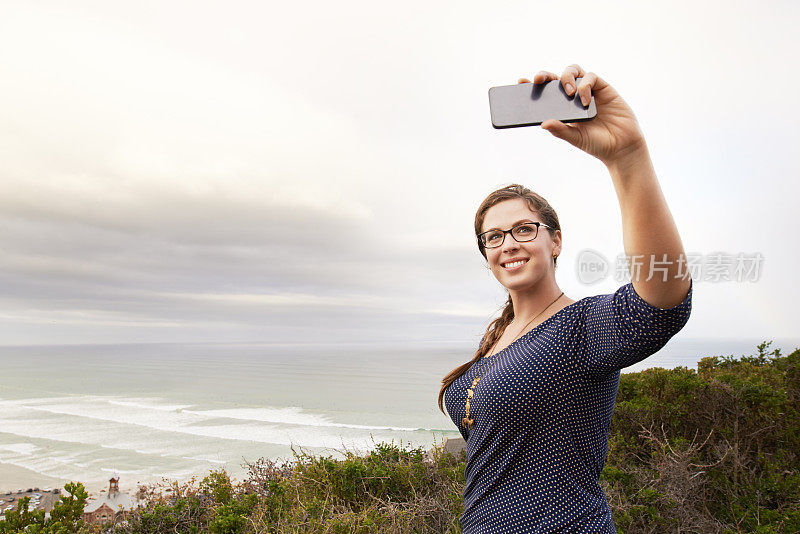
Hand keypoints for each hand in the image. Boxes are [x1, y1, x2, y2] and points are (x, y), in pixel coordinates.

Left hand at [519, 64, 646, 166]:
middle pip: (556, 77)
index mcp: (562, 108)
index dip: (533, 85)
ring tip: (567, 92)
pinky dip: (585, 86)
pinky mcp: (603, 88)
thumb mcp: (574, 138)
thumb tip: (543, 123)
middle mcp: (573, 96)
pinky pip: (591, 77)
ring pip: (573, 71)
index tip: (519, 82)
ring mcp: (588, 91)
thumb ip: (560, 130)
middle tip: (538, 80)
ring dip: (566, 77)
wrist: (621, 147)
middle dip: (545, 75)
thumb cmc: (595, 143)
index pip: (545, 92)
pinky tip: (584, 100)